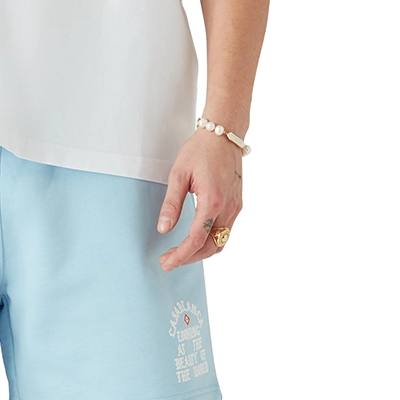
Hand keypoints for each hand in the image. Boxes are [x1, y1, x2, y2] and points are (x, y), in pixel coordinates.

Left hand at [156, 130, 242, 271]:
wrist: (223, 135)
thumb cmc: (200, 151)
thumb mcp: (179, 175)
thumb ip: (171, 205)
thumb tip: (164, 229)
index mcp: (212, 201)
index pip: (196, 240)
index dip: (180, 256)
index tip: (166, 263)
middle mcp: (227, 208)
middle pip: (210, 246)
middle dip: (189, 258)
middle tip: (168, 261)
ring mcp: (234, 207)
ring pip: (219, 242)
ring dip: (200, 252)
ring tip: (179, 253)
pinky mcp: (236, 205)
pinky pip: (225, 231)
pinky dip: (210, 241)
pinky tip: (195, 240)